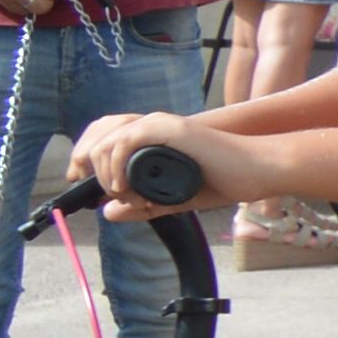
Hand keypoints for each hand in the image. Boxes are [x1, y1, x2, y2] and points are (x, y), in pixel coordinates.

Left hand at [68, 108, 240, 206]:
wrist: (258, 172)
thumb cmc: (225, 180)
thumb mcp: (173, 198)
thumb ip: (142, 206)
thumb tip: (108, 212)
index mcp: (154, 136)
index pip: (106, 134)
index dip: (84, 153)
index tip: (79, 180)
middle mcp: (154, 124)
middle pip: (100, 130)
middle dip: (82, 157)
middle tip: (82, 182)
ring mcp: (163, 125)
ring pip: (109, 138)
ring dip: (103, 168)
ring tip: (117, 191)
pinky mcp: (173, 129)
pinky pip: (128, 141)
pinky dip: (117, 164)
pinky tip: (124, 184)